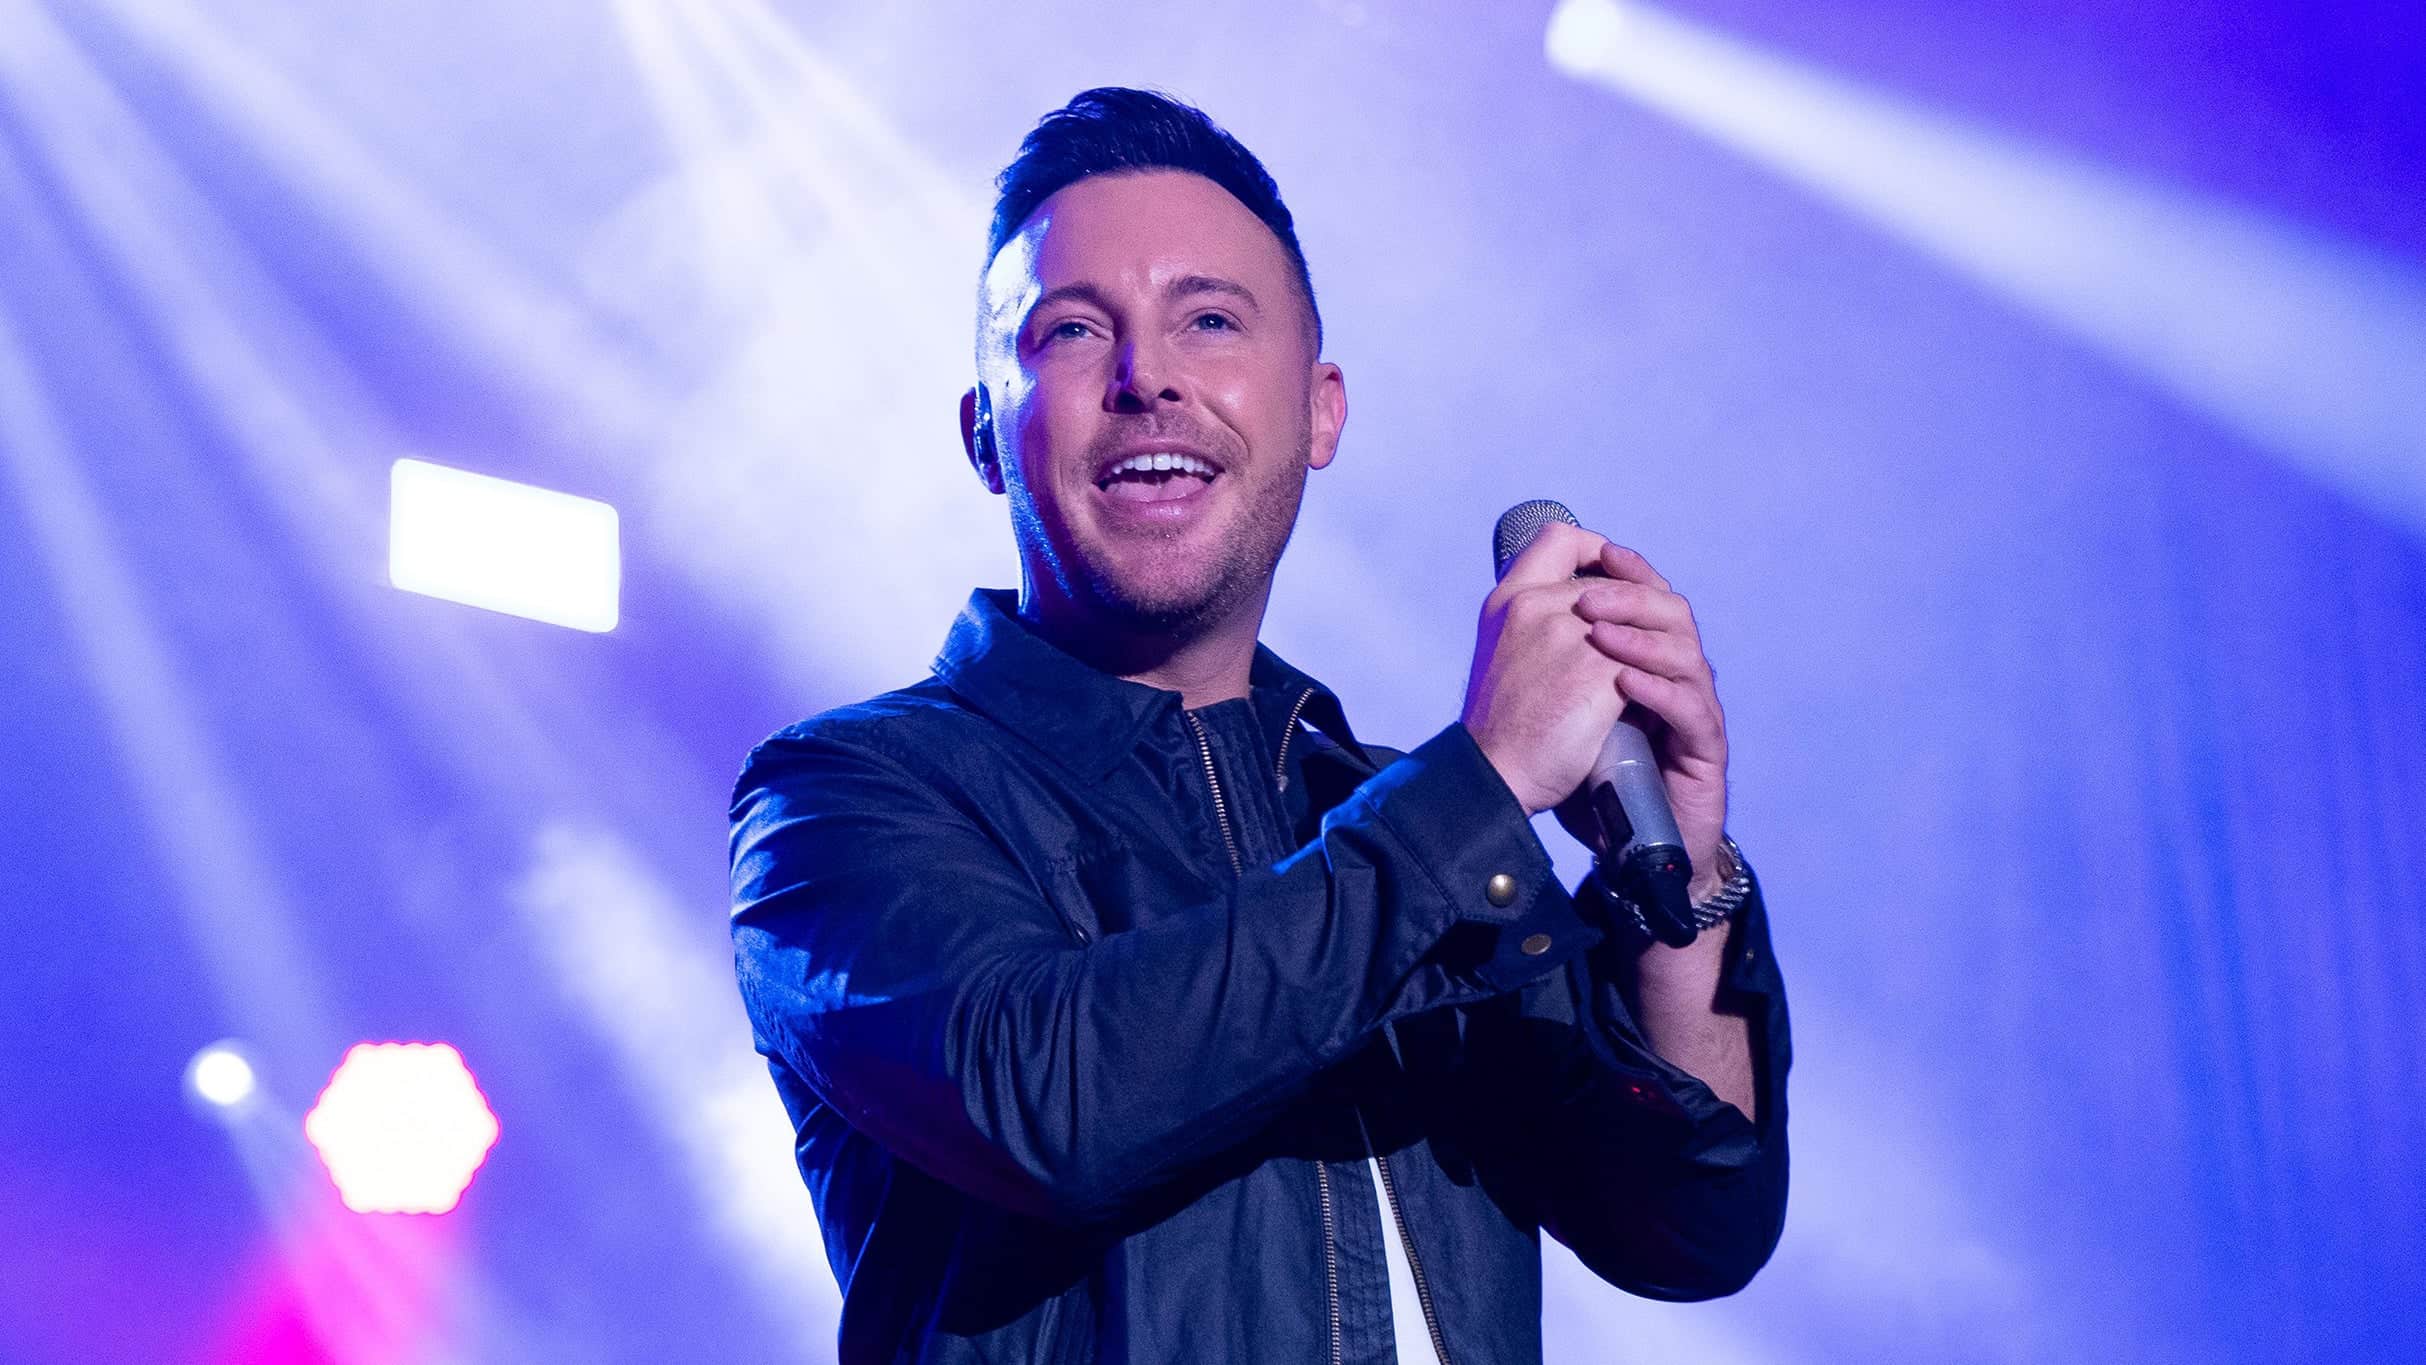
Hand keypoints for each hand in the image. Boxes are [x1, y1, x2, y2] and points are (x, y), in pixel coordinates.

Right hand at [1460, 521, 1630, 816]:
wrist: (1494, 774)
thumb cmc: (1499, 726)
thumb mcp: (1502, 652)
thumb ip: (1534, 621)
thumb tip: (1583, 609)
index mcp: (1509, 599)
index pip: (1559, 538)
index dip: (1594, 550)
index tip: (1609, 575)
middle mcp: (1536, 606)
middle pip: (1609, 581)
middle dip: (1634, 607)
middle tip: (1649, 633)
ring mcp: (1568, 636)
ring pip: (1634, 617)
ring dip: (1650, 640)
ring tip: (1655, 664)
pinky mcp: (1598, 672)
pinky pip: (1644, 656)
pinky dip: (1652, 673)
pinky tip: (1654, 691)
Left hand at [1551, 541, 1728, 899]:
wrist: (1628, 851)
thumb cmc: (1594, 781)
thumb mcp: (1567, 715)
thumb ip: (1556, 668)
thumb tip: (1516, 612)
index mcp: (1648, 662)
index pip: (1648, 597)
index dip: (1628, 570)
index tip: (1597, 551)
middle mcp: (1677, 679)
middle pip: (1673, 613)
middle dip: (1631, 595)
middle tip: (1587, 596)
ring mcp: (1695, 713)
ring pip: (1688, 654)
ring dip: (1642, 637)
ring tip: (1601, 633)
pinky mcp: (1705, 751)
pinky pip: (1692, 709)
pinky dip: (1658, 689)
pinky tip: (1626, 681)